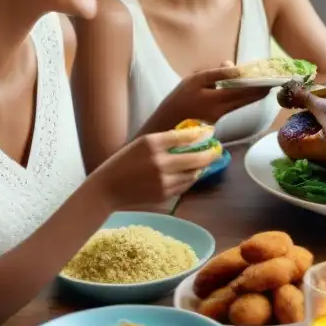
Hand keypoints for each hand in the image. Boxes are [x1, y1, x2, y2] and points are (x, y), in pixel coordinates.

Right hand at [91, 125, 220, 207]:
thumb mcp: (141, 144)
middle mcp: (160, 162)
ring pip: (194, 173)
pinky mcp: (164, 195)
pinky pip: (185, 185)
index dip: (201, 133)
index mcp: (152, 144)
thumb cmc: (123, 162)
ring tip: (206, 161)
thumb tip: (192, 136)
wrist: (107, 188)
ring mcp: (163, 181)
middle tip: (217, 149)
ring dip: (202, 167)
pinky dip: (191, 178)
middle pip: (196, 157)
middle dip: (210, 153)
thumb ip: (165, 140)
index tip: (211, 131)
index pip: (184, 136)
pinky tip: (192, 173)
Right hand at [161, 62, 271, 126]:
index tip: (267, 77)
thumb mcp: (195, 80)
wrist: (168, 122)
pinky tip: (251, 94)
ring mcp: (220, 116)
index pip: (239, 89)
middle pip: (245, 98)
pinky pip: (235, 107)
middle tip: (272, 81)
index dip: (254, 83)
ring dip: (254, 95)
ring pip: (241, 104)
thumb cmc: (180, 98)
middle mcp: (219, 108)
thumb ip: (216, 73)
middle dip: (259, 90)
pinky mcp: (219, 120)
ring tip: (265, 86)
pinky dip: (244, 99)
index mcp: (212, 96)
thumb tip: (235, 68)